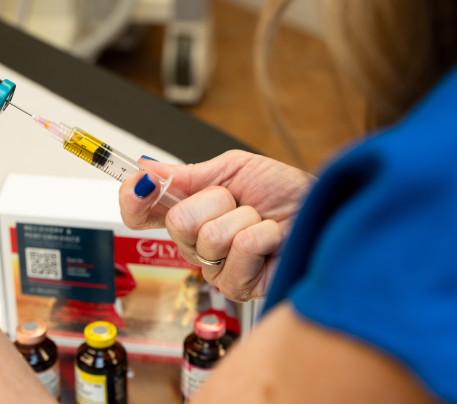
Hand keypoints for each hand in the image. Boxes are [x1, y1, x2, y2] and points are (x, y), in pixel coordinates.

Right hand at [118, 150, 313, 300]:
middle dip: (216, 201)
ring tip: (262, 222)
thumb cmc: (285, 193)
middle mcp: (196, 242)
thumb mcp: (233, 169)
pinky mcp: (237, 287)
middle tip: (239, 202)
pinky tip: (271, 240)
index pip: (142, 212)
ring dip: (245, 218)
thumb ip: (186, 173)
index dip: (134, 199)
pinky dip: (262, 235)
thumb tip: (144, 169)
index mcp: (190, 211)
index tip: (140, 183)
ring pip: (209, 237)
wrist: (322, 212)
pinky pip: (237, 251)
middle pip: (177, 221)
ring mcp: (214, 268)